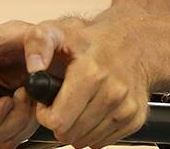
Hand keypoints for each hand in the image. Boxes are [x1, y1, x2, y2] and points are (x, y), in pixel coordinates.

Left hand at [24, 16, 150, 148]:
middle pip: (70, 134)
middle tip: (62, 102)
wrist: (133, 42)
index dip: (45, 115)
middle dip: (60, 123)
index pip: (58, 121)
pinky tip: (93, 110)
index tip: (47, 102)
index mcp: (91, 73)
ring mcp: (126, 107)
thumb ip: (38, 43)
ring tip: (78, 104)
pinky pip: (103, 141)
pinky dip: (94, 131)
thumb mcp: (58, 31)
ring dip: (77, 129)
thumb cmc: (93, 40)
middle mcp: (112, 92)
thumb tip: (33, 69)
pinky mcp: (135, 118)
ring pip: (87, 141)